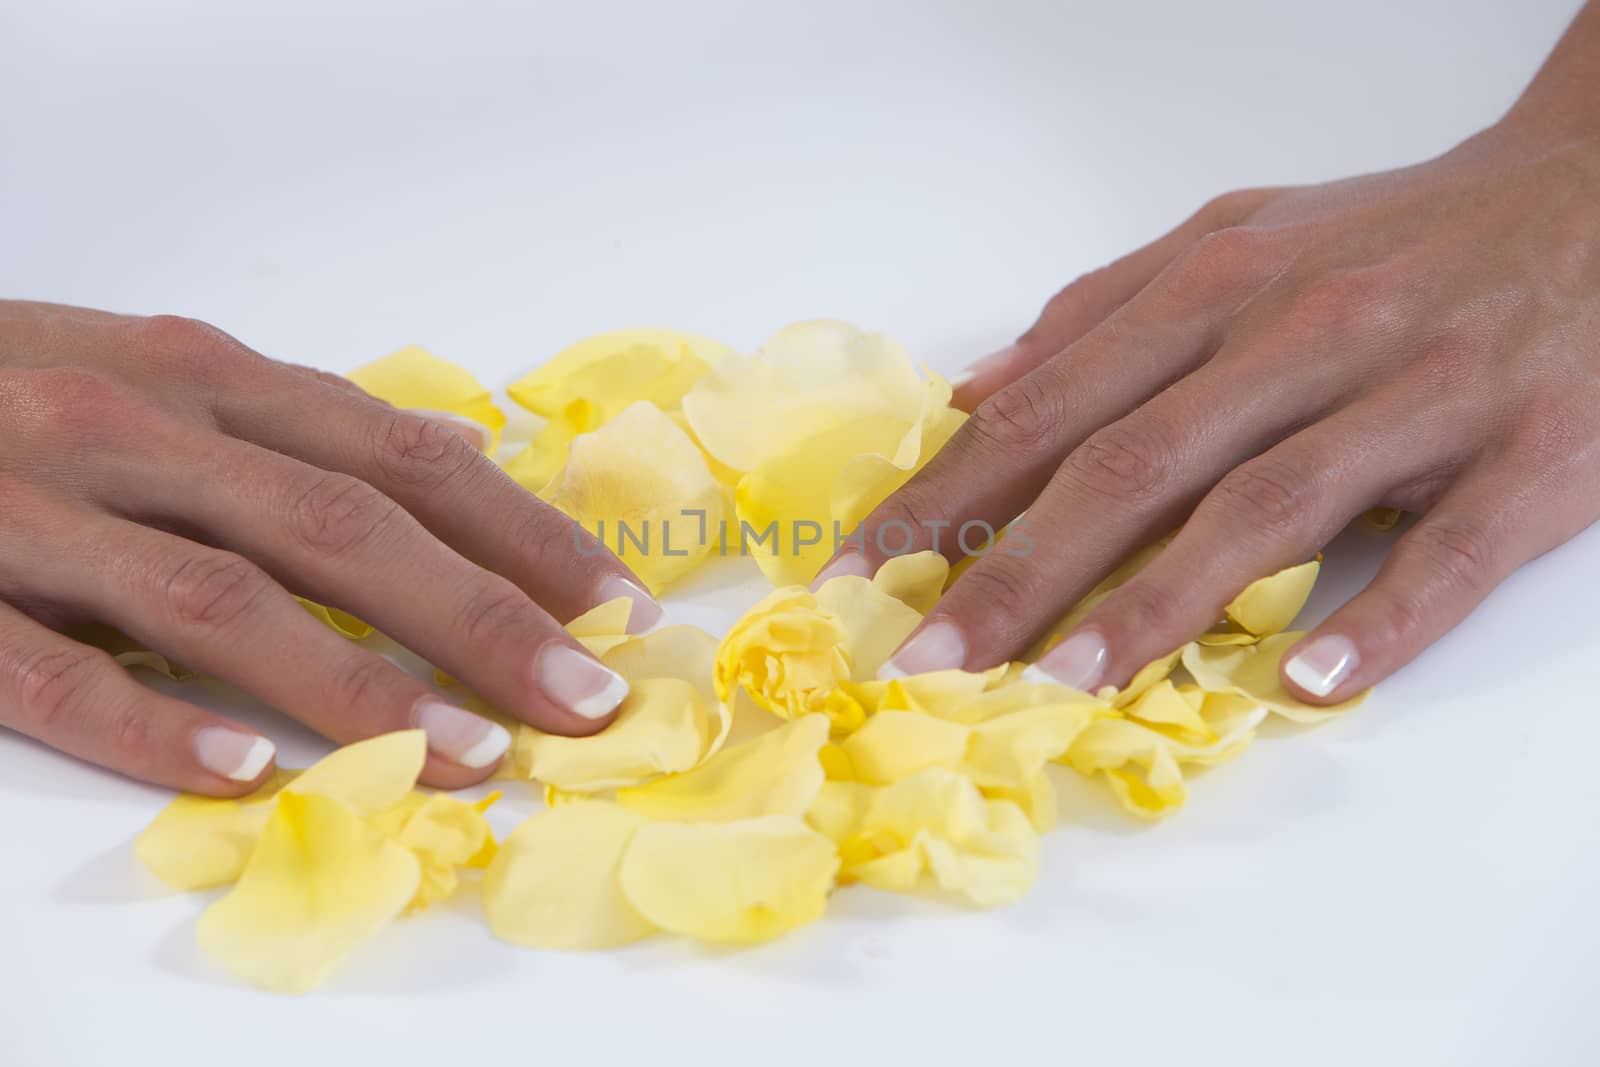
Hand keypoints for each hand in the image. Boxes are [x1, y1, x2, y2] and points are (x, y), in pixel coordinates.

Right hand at [0, 303, 657, 793]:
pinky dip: (150, 725)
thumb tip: (450, 510)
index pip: (406, 457)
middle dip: (484, 618)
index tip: (615, 606)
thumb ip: (283, 441)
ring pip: (222, 599)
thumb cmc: (12, 388)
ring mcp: (34, 504)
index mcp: (208, 376)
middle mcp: (137, 423)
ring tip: (470, 755)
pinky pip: (51, 668)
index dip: (522, 533)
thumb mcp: (161, 381)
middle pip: (346, 528)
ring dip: (359, 685)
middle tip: (584, 700)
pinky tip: (244, 777)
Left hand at [827, 5, 1599, 701]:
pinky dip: (1374, 622)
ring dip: (1157, 606)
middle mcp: (1303, 337)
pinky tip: (1301, 689)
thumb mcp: (1237, 239)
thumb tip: (978, 389)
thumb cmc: (1394, 239)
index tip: (862, 572)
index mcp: (1218, 289)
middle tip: (928, 656)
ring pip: (1266, 509)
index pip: (1051, 409)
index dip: (946, 495)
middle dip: (1014, 570)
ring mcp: (1417, 395)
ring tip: (1064, 682)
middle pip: (1133, 465)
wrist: (1597, 197)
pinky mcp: (1527, 458)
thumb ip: (1103, 312)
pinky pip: (1444, 554)